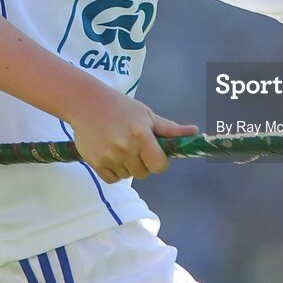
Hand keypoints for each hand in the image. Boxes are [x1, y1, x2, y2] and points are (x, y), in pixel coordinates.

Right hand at [66, 86, 197, 184]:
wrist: (87, 103)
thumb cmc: (122, 108)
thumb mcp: (147, 115)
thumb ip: (169, 129)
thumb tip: (195, 132)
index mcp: (141, 134)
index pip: (159, 165)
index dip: (159, 161)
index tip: (153, 152)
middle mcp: (126, 147)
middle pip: (143, 173)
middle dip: (142, 162)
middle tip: (134, 146)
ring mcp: (109, 156)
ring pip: (128, 176)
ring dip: (127, 166)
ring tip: (120, 146)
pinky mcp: (95, 163)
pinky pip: (113, 179)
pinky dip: (114, 171)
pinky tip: (110, 154)